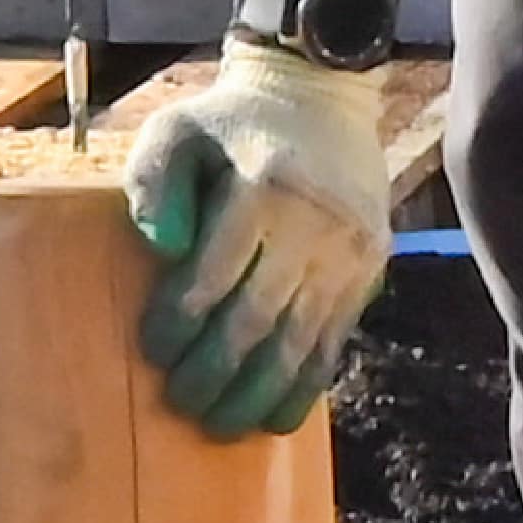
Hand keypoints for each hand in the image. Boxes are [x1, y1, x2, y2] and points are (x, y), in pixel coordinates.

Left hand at [125, 36, 389, 440]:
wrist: (319, 96)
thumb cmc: (231, 123)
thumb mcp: (177, 128)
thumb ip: (153, 180)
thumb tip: (160, 249)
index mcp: (263, 187)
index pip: (213, 276)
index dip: (178, 324)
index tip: (152, 352)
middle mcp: (314, 224)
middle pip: (256, 319)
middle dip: (214, 372)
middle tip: (180, 403)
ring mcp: (349, 251)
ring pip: (299, 342)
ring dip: (257, 394)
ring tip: (220, 425)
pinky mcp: (370, 270)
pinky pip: (335, 342)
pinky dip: (304, 386)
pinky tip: (276, 417)